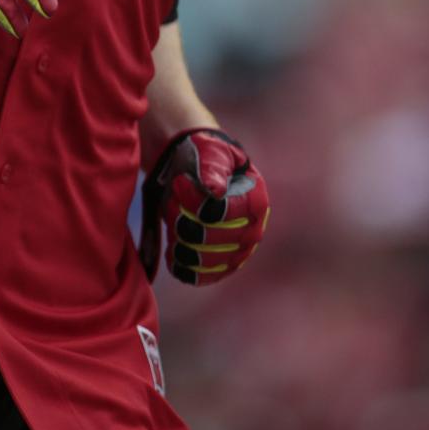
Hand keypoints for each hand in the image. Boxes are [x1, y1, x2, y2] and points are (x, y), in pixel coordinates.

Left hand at [138, 128, 269, 285]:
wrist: (193, 168)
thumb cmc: (203, 156)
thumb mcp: (209, 152)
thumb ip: (212, 168)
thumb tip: (215, 191)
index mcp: (255, 202)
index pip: (218, 214)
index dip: (193, 202)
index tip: (180, 182)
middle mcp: (252, 231)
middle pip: (206, 240)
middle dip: (181, 219)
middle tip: (174, 200)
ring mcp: (237, 252)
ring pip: (200, 260)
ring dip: (178, 240)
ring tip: (175, 217)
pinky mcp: (220, 266)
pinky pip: (201, 277)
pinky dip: (182, 266)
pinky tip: (173, 250)